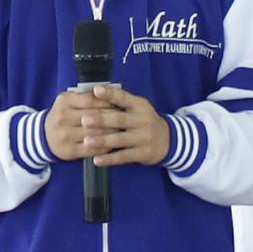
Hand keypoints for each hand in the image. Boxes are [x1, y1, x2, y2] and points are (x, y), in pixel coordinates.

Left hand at [46, 84, 170, 168]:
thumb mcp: (138, 108)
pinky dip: (109, 159)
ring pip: (120, 139)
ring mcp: (143, 138)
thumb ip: (120, 102)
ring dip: (102, 141)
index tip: (96, 91)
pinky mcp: (142, 154)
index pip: (123, 98)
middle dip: (101, 120)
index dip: (110, 94)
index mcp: (139, 105)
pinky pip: (123, 157)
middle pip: (119, 119)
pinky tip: (97, 160)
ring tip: (87, 141)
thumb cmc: (144, 121)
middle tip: (84, 120)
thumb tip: (94, 94)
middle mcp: (142, 120)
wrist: (168, 140)